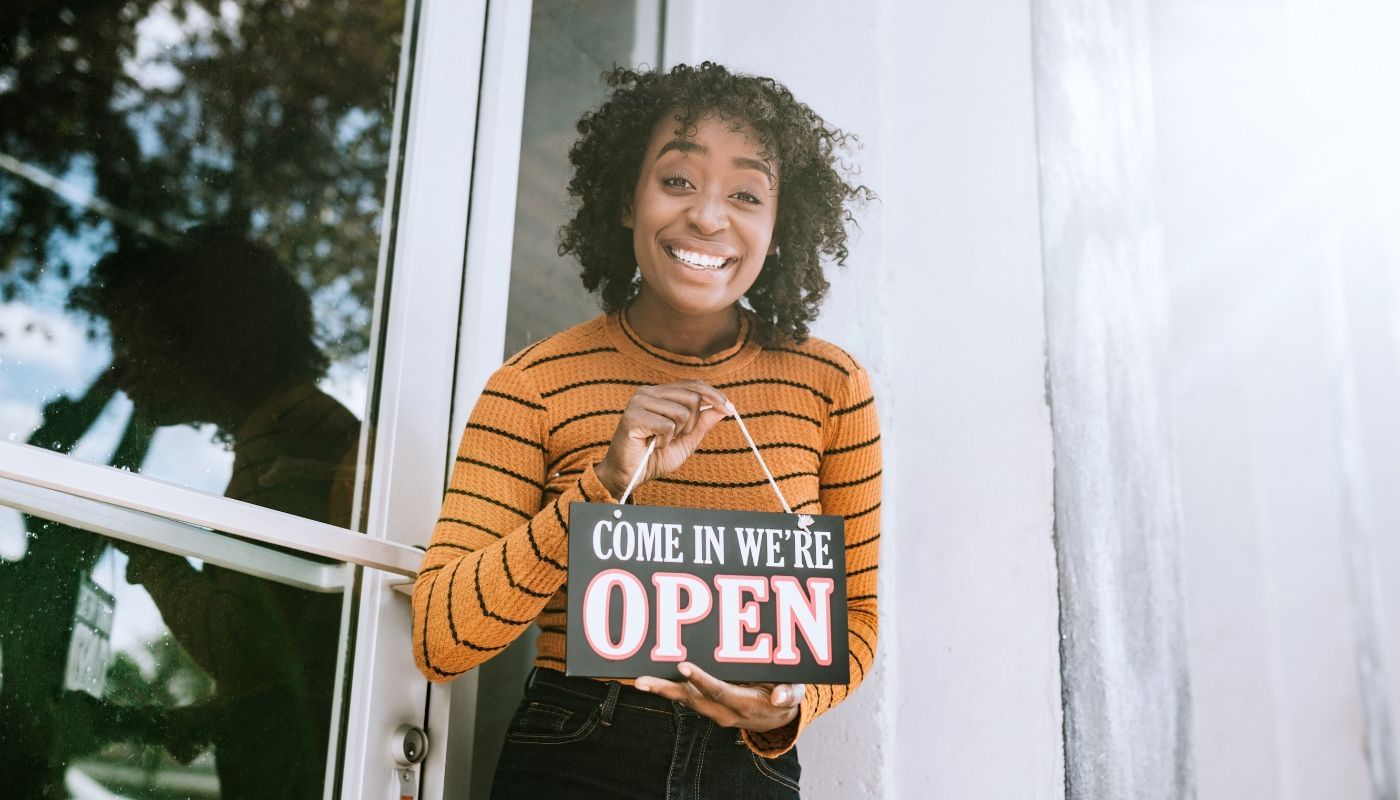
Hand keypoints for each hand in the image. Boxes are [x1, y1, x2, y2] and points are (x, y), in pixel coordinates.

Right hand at [595, 381, 732, 496]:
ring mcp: (639, 401)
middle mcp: (648, 392)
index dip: (714, 396)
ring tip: (659, 441)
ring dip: (676, 434)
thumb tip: (722, 408)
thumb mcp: (685, 441)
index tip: (729, 410)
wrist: (628, 476)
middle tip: (676, 438)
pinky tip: (651, 445)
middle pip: (692, 397)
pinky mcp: (633, 416)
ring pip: (681, 412)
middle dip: (692, 423)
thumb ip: (701, 424)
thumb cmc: (653, 458)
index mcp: (660, 393)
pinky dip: (664, 441)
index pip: (693, 385)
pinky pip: (667, 426)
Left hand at [634, 661, 803, 732]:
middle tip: (643, 681)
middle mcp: (724, 712)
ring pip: (685, 698)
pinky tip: (653, 679)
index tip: (685, 666)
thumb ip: (789, 694)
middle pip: (692, 699)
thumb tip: (781, 696)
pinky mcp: (709, 703)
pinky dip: (669, 687)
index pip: (719, 692)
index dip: (702, 679)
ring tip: (639, 681)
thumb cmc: (784, 698)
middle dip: (667, 689)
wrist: (778, 717)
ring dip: (662, 690)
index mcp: (745, 706)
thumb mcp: (793, 694)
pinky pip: (686, 695)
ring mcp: (714, 709)